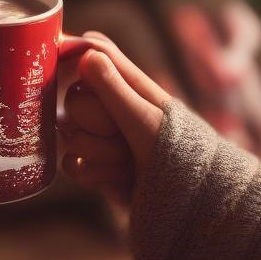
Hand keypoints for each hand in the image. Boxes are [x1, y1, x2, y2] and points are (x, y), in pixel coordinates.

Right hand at [58, 32, 170, 205]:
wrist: (191, 206)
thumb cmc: (180, 154)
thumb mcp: (148, 120)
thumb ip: (115, 88)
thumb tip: (86, 53)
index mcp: (127, 83)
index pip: (90, 53)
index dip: (75, 59)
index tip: (73, 71)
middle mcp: (108, 106)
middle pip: (72, 101)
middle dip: (97, 124)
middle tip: (125, 136)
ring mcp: (98, 136)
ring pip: (70, 136)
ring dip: (102, 154)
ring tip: (130, 164)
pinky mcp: (92, 165)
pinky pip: (69, 163)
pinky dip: (93, 173)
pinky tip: (117, 179)